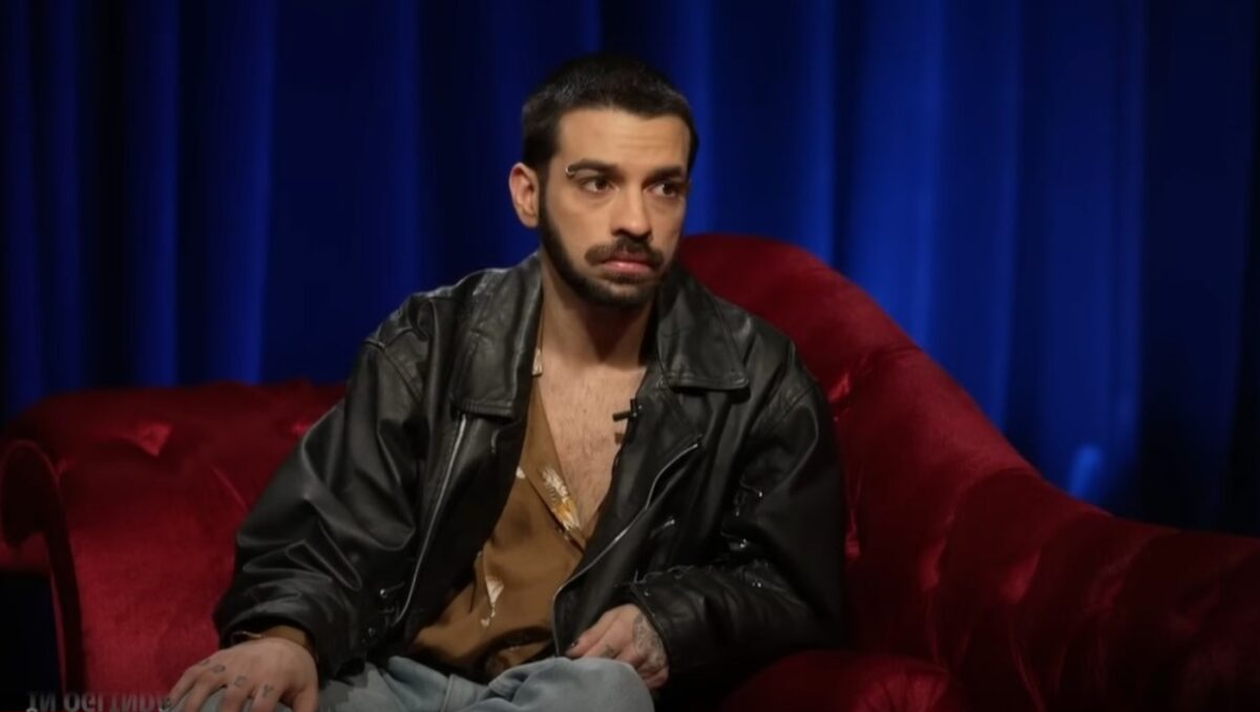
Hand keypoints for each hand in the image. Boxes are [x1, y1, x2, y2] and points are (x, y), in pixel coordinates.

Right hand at [164, 635, 317, 711]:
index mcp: (275, 678)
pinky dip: (178, 688)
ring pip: (207, 682)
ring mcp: (228, 662)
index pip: (263, 705)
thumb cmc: (293, 672)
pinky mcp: (214, 658)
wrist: (283, 638)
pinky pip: (192, 672)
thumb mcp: (307, 691)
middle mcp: (250, 669)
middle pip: (232, 696)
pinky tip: (167, 706)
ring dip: (192, 705)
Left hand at [566, 604, 668, 690]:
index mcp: (623, 631)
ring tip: (609, 674)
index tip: (575, 667)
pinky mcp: (660, 676)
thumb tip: (572, 651)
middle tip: (591, 672)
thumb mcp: (613, 616)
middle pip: (611, 671)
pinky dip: (631, 683)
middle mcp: (638, 650)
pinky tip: (626, 677)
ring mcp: (651, 665)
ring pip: (624, 681)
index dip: (584, 663)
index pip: (597, 655)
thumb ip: (592, 634)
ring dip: (615, 679)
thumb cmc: (636, 617)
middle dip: (599, 673)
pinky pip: (640, 686)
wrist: (669, 620)